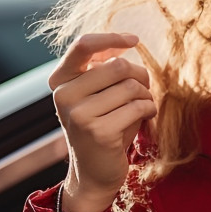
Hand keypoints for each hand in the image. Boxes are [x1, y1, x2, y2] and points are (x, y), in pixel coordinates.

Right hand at [49, 33, 156, 211]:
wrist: (94, 173)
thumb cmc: (104, 127)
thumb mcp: (99, 95)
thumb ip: (106, 69)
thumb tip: (126, 42)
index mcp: (61, 81)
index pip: (83, 45)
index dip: (112, 38)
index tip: (134, 40)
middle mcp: (63, 95)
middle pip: (118, 65)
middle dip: (140, 76)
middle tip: (142, 91)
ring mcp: (78, 114)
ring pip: (131, 87)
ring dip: (146, 96)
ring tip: (141, 108)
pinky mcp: (98, 131)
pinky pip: (138, 107)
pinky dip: (149, 110)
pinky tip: (144, 119)